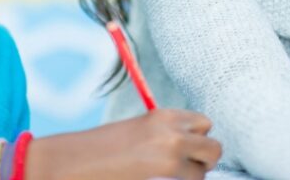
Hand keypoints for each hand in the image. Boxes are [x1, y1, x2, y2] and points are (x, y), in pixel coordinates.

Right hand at [25, 108, 221, 179]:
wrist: (75, 163)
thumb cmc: (102, 149)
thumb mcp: (138, 130)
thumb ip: (165, 134)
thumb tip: (191, 147)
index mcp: (164, 116)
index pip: (204, 124)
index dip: (196, 138)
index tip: (185, 148)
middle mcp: (173, 134)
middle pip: (214, 148)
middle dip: (203, 159)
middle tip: (184, 168)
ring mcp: (171, 159)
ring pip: (204, 172)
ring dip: (193, 177)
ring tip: (169, 177)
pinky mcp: (166, 178)